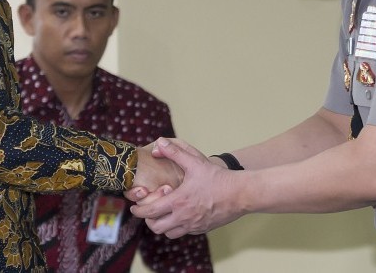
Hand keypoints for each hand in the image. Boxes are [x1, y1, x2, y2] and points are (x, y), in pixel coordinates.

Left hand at [129, 138, 244, 237]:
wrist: (241, 194)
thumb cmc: (218, 178)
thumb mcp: (195, 162)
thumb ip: (175, 152)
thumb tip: (159, 143)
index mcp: (179, 201)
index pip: (150, 212)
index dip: (138, 210)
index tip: (134, 207)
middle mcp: (184, 217)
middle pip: (156, 227)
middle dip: (149, 220)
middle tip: (148, 210)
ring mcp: (194, 226)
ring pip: (169, 233)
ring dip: (163, 225)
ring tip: (163, 214)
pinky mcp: (203, 229)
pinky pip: (184, 233)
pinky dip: (177, 227)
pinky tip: (180, 215)